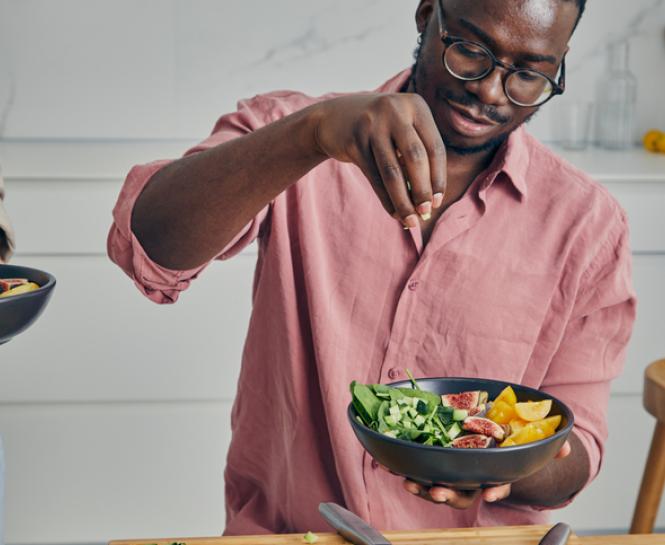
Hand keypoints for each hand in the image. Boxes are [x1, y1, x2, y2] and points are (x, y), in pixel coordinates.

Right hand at [313, 93, 446, 228]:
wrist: (333, 117)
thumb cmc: (379, 129)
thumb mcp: (402, 129)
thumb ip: (418, 155)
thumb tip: (430, 200)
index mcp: (416, 106)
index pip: (435, 148)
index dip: (438, 178)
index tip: (437, 202)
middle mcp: (395, 111)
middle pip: (416, 158)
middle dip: (422, 190)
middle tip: (425, 213)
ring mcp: (372, 124)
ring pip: (392, 171)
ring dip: (403, 200)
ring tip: (410, 221)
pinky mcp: (354, 140)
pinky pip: (374, 176)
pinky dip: (386, 199)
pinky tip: (393, 213)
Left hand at [380, 440, 571, 508]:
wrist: (498, 448)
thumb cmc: (514, 448)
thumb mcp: (533, 446)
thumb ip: (550, 446)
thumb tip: (567, 446)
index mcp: (497, 475)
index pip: (498, 486)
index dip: (496, 491)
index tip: (490, 495)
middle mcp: (475, 480)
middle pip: (463, 494)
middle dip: (449, 495)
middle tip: (437, 492)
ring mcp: (456, 476)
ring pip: (440, 488)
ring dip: (424, 487)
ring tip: (409, 483)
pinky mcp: (440, 466)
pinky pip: (424, 473)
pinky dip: (410, 471)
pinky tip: (396, 468)